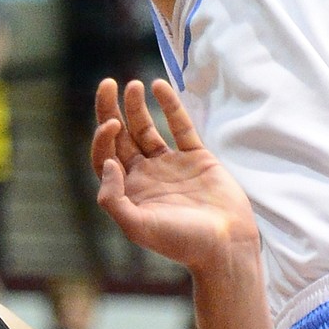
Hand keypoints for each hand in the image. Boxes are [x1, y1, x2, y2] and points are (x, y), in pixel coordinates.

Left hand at [93, 78, 258, 270]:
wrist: (226, 244)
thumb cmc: (182, 242)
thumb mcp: (138, 227)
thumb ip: (113, 199)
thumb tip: (109, 163)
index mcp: (129, 192)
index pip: (105, 156)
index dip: (102, 137)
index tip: (112, 124)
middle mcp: (146, 175)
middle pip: (122, 137)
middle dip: (111, 110)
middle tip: (107, 84)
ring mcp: (171, 165)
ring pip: (147, 129)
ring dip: (137, 107)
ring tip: (133, 85)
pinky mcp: (196, 157)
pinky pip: (180, 126)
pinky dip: (170, 106)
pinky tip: (160, 87)